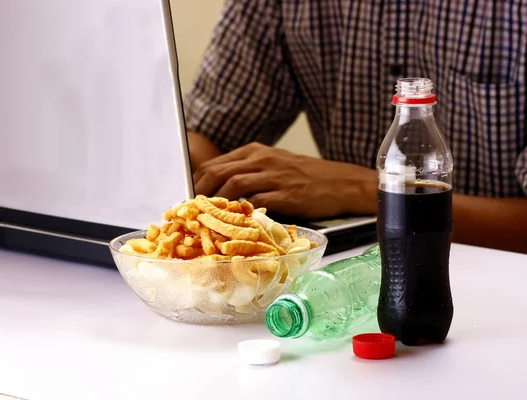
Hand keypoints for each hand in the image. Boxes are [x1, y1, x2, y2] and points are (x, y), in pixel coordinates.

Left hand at [193, 142, 377, 218]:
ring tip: (207, 216)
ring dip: (217, 201)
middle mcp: (263, 160)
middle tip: (191, 209)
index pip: (217, 163)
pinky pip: (257, 201)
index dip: (198, 180)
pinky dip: (242, 211)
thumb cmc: (308, 176)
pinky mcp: (287, 194)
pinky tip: (234, 221)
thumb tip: (222, 188)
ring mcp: (275, 176)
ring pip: (234, 184)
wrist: (342, 183)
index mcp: (257, 151)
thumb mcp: (276, 164)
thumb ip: (251, 171)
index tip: (189, 196)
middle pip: (220, 172)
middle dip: (200, 191)